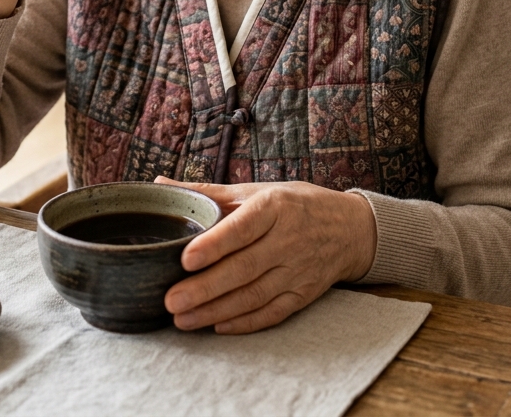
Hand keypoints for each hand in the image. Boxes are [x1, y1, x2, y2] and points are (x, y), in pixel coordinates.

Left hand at [156, 177, 376, 333]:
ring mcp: (298, 270)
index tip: (185, 259)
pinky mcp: (304, 295)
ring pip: (254, 296)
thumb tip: (160, 183)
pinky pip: (272, 313)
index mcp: (274, 207)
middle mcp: (288, 239)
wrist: (350, 228)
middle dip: (206, 288)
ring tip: (182, 320)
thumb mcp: (256, 190)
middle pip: (244, 268)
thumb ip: (208, 192)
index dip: (214, 245)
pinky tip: (217, 326)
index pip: (242, 228)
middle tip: (171, 301)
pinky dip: (245, 322)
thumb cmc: (294, 204)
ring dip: (217, 311)